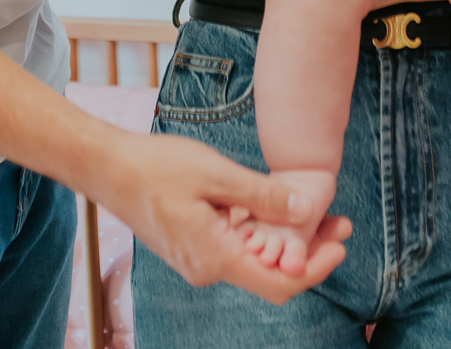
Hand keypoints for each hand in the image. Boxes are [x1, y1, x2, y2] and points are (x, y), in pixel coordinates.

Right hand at [95, 130, 350, 299]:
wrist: (110, 169)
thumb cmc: (158, 167)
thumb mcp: (216, 173)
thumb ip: (261, 196)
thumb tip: (305, 211)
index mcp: (216, 257)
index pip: (278, 283)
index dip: (315, 268)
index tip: (340, 244)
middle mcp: (208, 269)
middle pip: (270, 273)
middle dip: (309, 250)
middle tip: (339, 221)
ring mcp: (199, 261)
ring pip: (253, 260)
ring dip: (284, 240)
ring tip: (315, 210)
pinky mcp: (193, 248)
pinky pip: (234, 248)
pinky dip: (259, 233)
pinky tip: (270, 206)